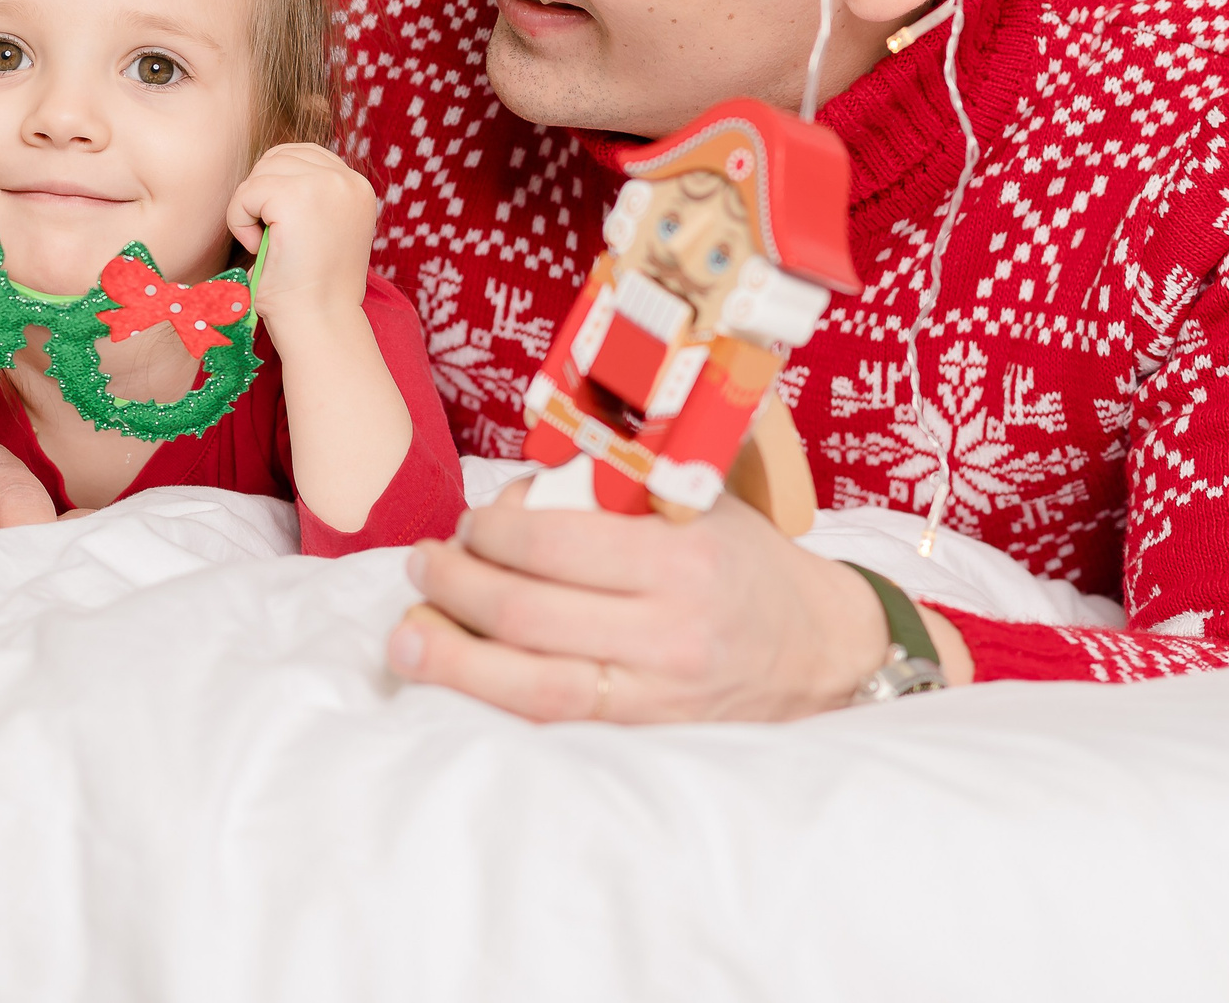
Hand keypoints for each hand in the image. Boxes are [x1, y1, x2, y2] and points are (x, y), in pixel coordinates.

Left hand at [226, 143, 376, 331]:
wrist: (319, 323)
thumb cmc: (314, 290)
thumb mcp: (326, 231)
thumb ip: (311, 197)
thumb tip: (270, 170)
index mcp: (358, 187)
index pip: (302, 155)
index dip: (277, 187)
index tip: (284, 229)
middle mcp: (347, 179)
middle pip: (278, 157)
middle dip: (263, 195)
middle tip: (274, 240)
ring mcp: (324, 184)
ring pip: (260, 174)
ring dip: (250, 210)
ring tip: (270, 246)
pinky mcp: (294, 197)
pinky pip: (245, 194)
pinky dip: (240, 223)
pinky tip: (262, 250)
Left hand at [389, 480, 906, 721]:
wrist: (820, 650)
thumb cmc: (744, 563)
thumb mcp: (697, 504)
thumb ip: (616, 490)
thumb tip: (515, 494)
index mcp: (684, 561)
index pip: (556, 546)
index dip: (491, 534)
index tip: (468, 523)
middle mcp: (672, 634)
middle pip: (529, 616)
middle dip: (457, 587)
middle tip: (424, 566)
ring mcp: (659, 697)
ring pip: (532, 687)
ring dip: (455, 659)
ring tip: (408, 635)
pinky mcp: (648, 738)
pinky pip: (555, 725)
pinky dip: (495, 703)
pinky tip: (454, 682)